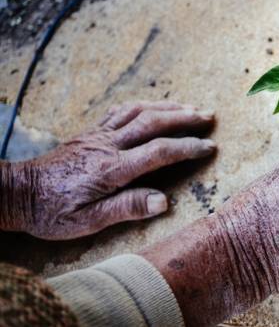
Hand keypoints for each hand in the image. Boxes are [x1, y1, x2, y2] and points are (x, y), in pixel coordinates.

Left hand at [0, 101, 215, 239]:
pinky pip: (121, 111)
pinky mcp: (90, 132)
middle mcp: (107, 146)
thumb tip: (165, 202)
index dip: (188, 148)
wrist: (17, 193)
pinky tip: (154, 107)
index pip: (159, 152)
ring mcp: (98, 135)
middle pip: (153, 122)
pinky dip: (143, 105)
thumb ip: (127, 208)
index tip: (210, 147)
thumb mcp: (89, 221)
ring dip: (167, 107)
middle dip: (185, 117)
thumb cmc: (52, 211)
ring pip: (138, 111)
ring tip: (191, 106)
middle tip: (210, 115)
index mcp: (112, 169)